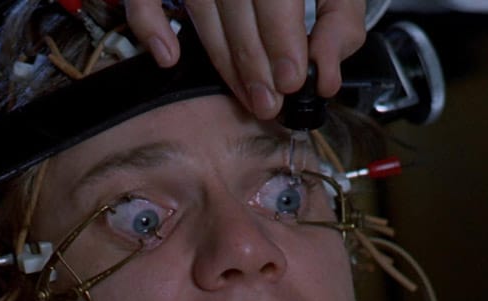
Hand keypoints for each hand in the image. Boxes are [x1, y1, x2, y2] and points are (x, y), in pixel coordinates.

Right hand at [125, 0, 366, 119]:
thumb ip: (339, 23)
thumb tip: (326, 77)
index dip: (280, 38)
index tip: (291, 80)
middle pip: (233, 4)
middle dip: (252, 61)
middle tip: (268, 103)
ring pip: (199, 9)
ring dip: (222, 60)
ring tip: (247, 99)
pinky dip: (148, 24)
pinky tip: (170, 57)